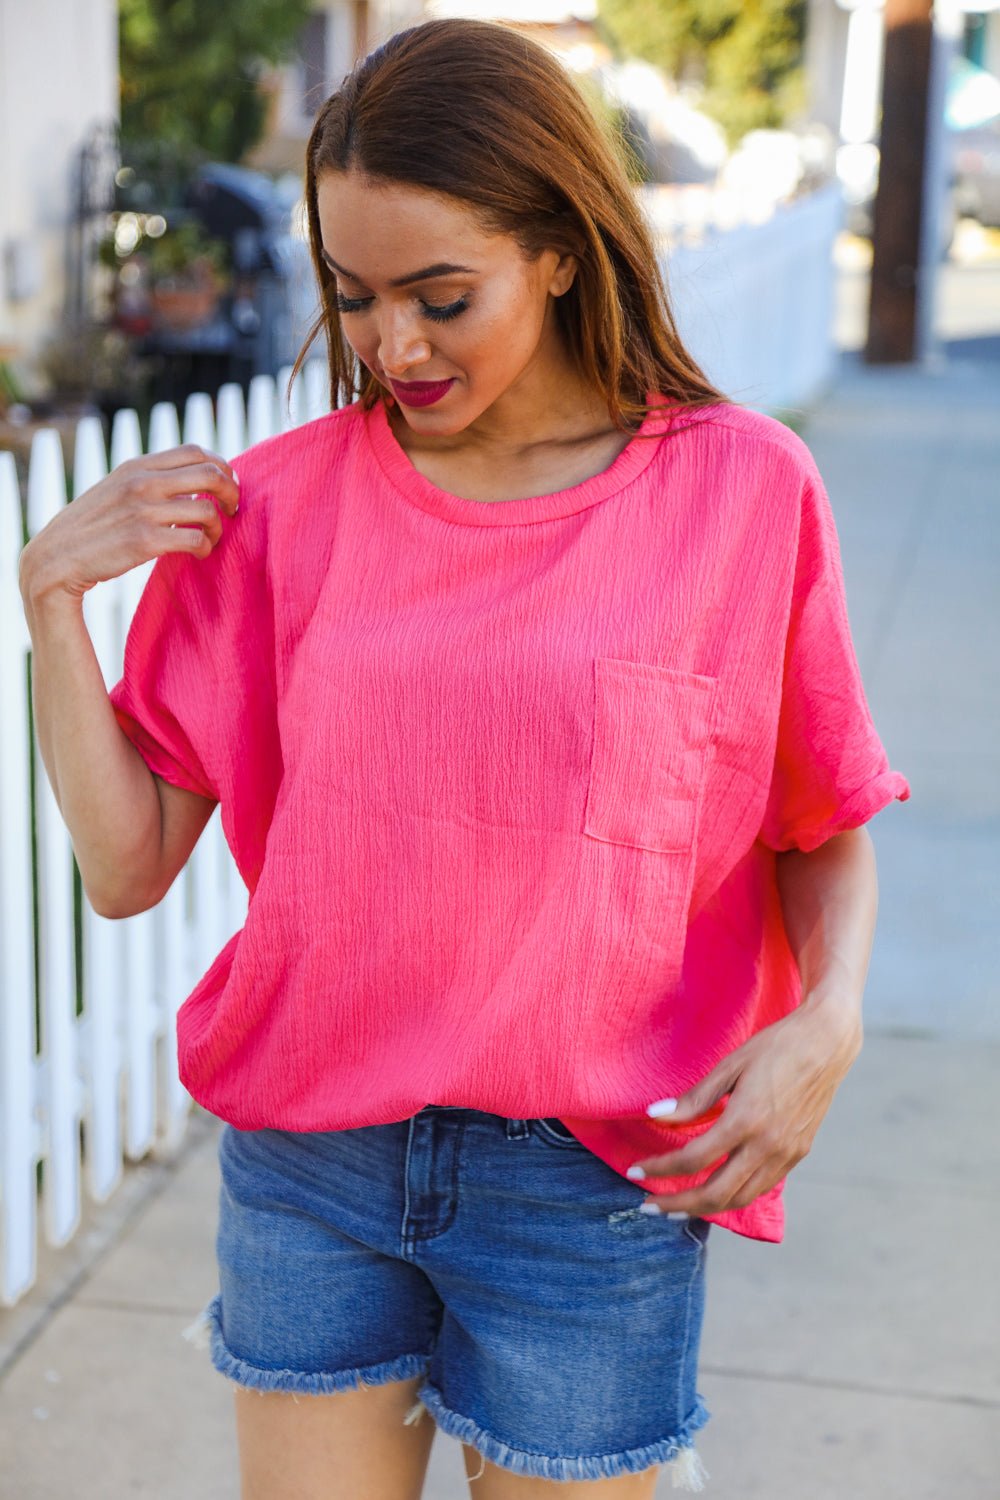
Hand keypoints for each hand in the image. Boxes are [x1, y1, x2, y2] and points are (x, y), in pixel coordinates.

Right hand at [18, 443, 240, 605]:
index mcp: (137, 466)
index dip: (221, 467)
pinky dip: (206, 548)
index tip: (227, 485)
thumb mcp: (118, 490)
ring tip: (212, 538)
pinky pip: (196, 540)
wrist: (57, 557)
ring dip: (219, 528)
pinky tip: (200, 553)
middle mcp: (141, 483)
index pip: (195, 451)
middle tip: (232, 510)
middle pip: (210, 474)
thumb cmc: (94, 527)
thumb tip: (195, 486)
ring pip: (207, 511)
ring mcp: (143, 511)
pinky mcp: (144, 541)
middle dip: (231, 492)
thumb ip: (152, 482)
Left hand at [628, 997, 862, 1216]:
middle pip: (716, 1193)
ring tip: (677, 1206)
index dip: (660, 1169)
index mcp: (746, 1120)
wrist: (827, 1042)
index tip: (636, 1171)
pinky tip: (715, 1190)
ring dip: (705, 1208)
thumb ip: (694, 1099)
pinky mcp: (797, 1154)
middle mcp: (767, 1145)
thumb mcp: (729, 1066)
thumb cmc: (775, 1047)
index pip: (693, 1159)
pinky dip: (733, 1196)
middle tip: (649, 1206)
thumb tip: (654, 1116)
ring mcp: (786, 1154)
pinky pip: (760, 1187)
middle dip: (678, 1205)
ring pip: (740, 1198)